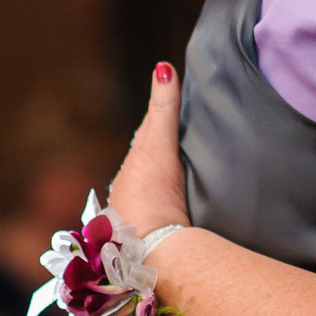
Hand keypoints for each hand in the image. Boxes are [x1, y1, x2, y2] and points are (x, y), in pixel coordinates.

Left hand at [110, 63, 191, 235]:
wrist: (151, 248)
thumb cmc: (151, 194)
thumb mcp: (157, 145)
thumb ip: (163, 108)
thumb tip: (162, 67)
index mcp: (130, 172)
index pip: (146, 141)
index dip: (160, 126)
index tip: (173, 113)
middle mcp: (129, 195)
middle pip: (148, 167)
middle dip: (163, 155)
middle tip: (184, 142)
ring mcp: (139, 220)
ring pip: (153, 192)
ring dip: (166, 184)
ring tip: (187, 176)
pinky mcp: (154, 240)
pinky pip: (162, 215)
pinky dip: (170, 207)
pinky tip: (183, 211)